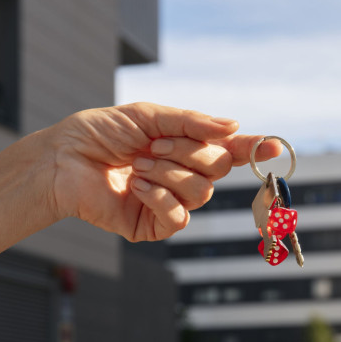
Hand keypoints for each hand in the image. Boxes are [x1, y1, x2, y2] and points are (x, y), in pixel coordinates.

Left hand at [42, 102, 281, 240]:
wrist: (64, 158)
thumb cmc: (102, 133)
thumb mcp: (150, 115)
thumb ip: (193, 122)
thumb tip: (235, 128)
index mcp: (187, 147)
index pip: (230, 150)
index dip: (254, 148)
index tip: (275, 145)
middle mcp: (185, 175)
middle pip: (219, 168)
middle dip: (186, 152)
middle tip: (152, 145)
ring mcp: (172, 202)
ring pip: (201, 192)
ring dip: (167, 173)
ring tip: (137, 164)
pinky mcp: (154, 226)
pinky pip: (179, 217)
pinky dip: (157, 196)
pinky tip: (134, 186)